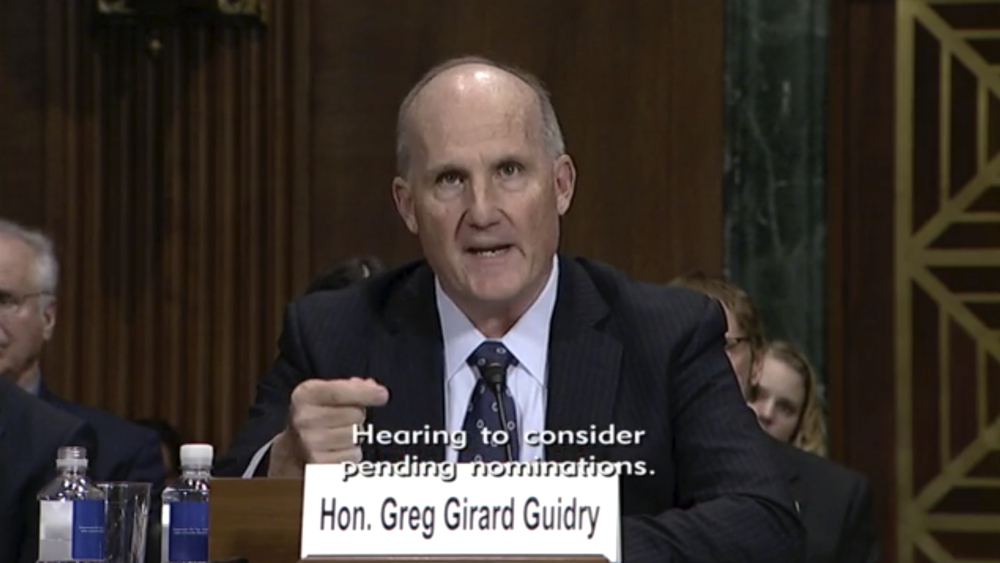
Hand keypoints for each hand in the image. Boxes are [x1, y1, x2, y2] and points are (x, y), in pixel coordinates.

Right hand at [268, 377, 388, 476]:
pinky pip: (354, 456)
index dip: (365, 393)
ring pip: (357, 436)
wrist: (292, 450)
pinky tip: (336, 450)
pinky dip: (350, 454)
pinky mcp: (319, 465)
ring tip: (337, 436)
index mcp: (305, 395)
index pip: (340, 392)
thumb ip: (350, 387)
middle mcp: (304, 419)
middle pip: (356, 414)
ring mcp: (310, 443)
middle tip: (342, 420)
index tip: (383, 395)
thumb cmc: (316, 416)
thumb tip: (374, 389)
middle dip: (357, 416)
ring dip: (354, 436)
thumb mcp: (325, 394)